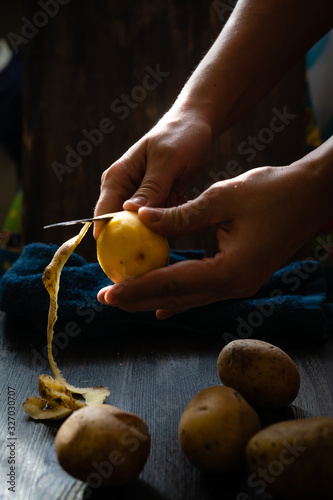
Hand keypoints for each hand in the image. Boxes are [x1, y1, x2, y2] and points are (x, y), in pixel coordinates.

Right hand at [93, 108, 211, 238]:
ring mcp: (138, 197)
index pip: (104, 215)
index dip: (109, 240)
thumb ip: (152, 188)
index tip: (123, 259)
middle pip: (123, 227)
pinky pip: (158, 220)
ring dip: (162, 219)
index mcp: (117, 179)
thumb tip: (130, 214)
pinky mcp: (154, 201)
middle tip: (164, 228)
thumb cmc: (180, 136)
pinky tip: (181, 194)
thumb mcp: (168, 161)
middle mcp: (123, 190)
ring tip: (176, 193)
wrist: (196, 125)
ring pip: (143, 226)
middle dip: (142, 233)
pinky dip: (171, 215)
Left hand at [97, 162, 320, 318]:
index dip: (137, 287)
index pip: (171, 283)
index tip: (108, 292)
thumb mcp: (221, 198)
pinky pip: (203, 291)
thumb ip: (179, 216)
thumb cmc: (271, 193)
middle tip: (106, 299)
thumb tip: (139, 219)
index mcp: (229, 270)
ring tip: (125, 298)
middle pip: (177, 297)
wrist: (310, 197)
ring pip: (188, 297)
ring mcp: (240, 286)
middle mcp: (234, 286)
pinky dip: (179, 295)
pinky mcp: (241, 278)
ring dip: (155, 297)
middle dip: (139, 298)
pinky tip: (161, 304)